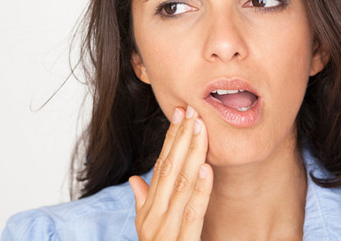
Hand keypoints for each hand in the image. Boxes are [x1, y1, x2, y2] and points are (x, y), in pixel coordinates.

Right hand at [129, 105, 212, 240]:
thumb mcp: (149, 230)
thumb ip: (143, 203)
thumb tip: (135, 179)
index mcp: (148, 211)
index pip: (160, 167)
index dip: (170, 140)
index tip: (180, 115)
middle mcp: (153, 217)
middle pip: (168, 170)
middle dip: (181, 139)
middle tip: (191, 111)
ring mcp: (165, 231)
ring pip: (179, 185)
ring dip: (191, 154)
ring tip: (200, 129)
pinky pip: (192, 213)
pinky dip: (199, 189)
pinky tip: (205, 168)